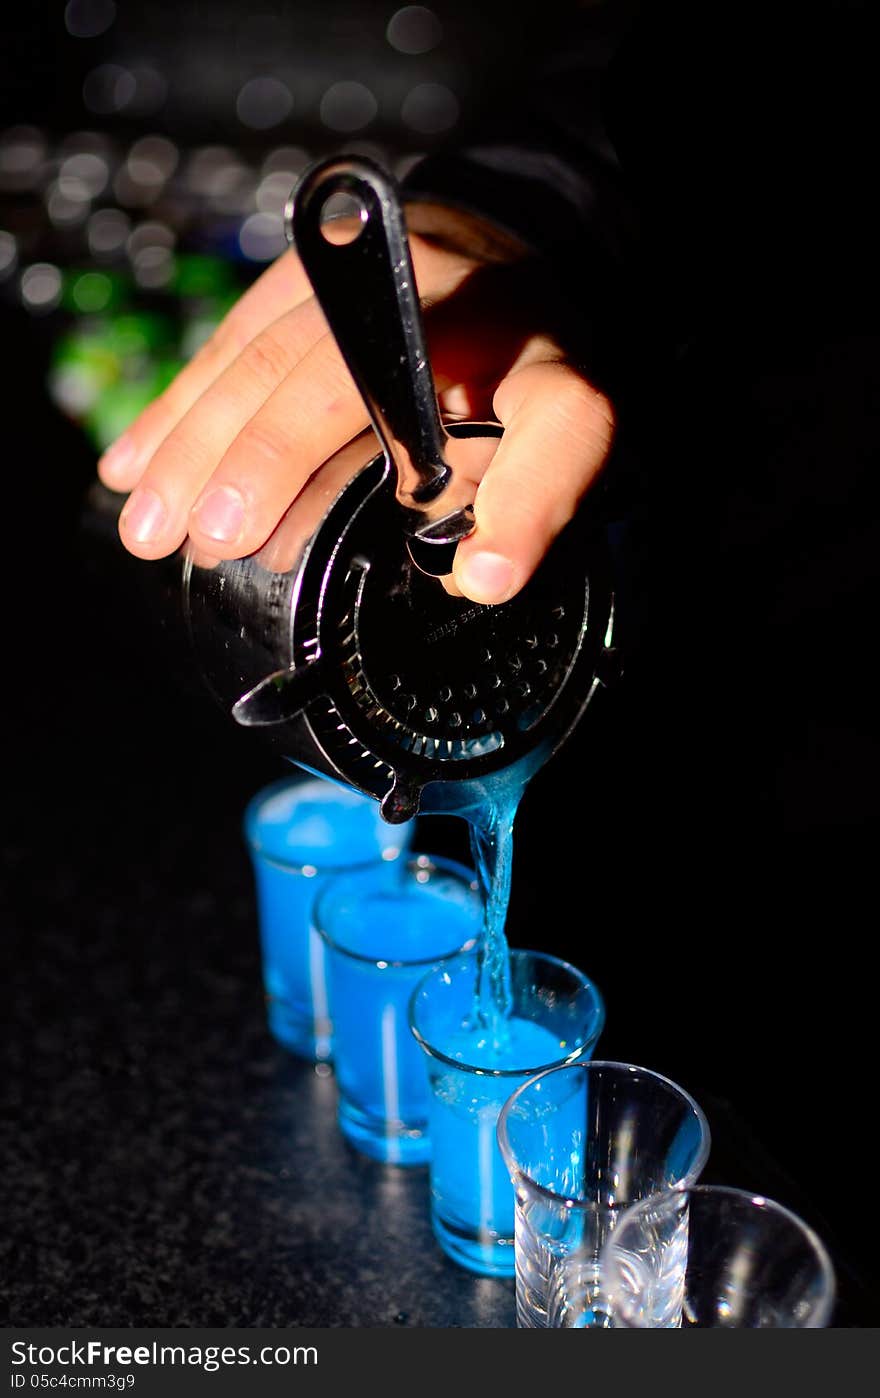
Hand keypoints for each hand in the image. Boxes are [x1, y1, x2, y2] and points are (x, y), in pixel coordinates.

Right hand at [98, 204, 613, 604]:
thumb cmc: (516, 377)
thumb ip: (515, 503)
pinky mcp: (310, 267)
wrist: (495, 259)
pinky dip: (179, 407)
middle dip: (270, 459)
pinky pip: (233, 341)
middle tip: (213, 537)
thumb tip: (467, 576)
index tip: (481, 577)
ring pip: (269, 355)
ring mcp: (373, 272)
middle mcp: (460, 300)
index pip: (559, 427)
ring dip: (198, 443)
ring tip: (149, 525)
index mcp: (548, 365)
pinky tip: (132, 464)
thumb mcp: (544, 447)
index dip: (525, 503)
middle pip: (347, 376)